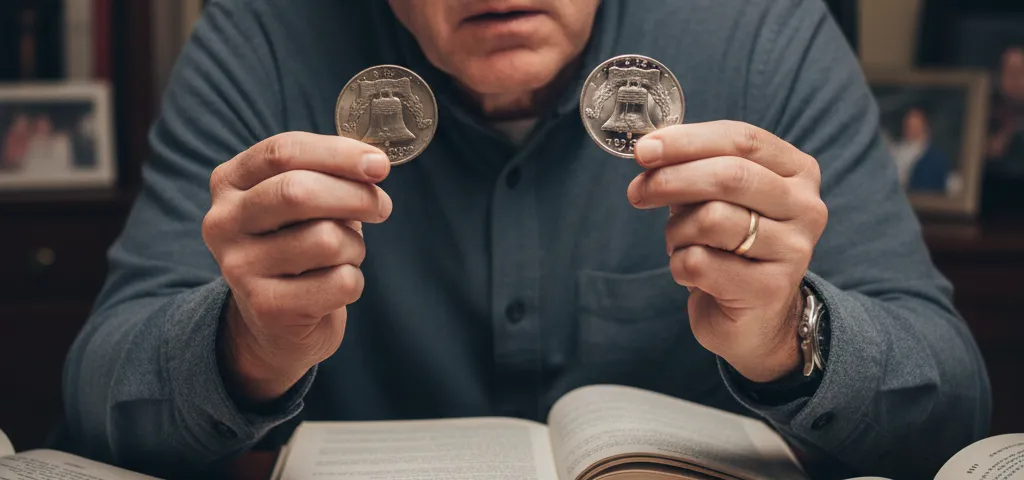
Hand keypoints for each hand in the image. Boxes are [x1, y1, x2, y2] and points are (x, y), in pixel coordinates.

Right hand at [202, 132, 392, 401]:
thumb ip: (330, 175)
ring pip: (326, 239)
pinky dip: (353, 282)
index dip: (338, 153)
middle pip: (299, 191)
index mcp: (229, 182)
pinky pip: (339, 282)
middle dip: (356, 196)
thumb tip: (373, 165)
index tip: (379, 164)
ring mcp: (239, 267)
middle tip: (382, 207)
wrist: (274, 324)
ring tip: (344, 255)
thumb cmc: (298, 245)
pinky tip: (335, 288)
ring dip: (354, 246)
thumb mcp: (304, 203)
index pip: (282, 151)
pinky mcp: (267, 307)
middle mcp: (223, 222)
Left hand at [626, 121, 827, 382]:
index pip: (742, 139)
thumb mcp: (716, 197)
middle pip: (729, 176)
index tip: (644, 149)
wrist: (755, 317)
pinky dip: (679, 264)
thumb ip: (694, 168)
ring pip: (712, 219)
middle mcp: (806, 207)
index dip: (688, 141)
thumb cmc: (730, 245)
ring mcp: (794, 250)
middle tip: (637, 192)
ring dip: (677, 231)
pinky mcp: (770, 289)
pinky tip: (690, 273)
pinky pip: (701, 262)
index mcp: (797, 172)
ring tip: (678, 243)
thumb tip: (650, 151)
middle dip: (672, 180)